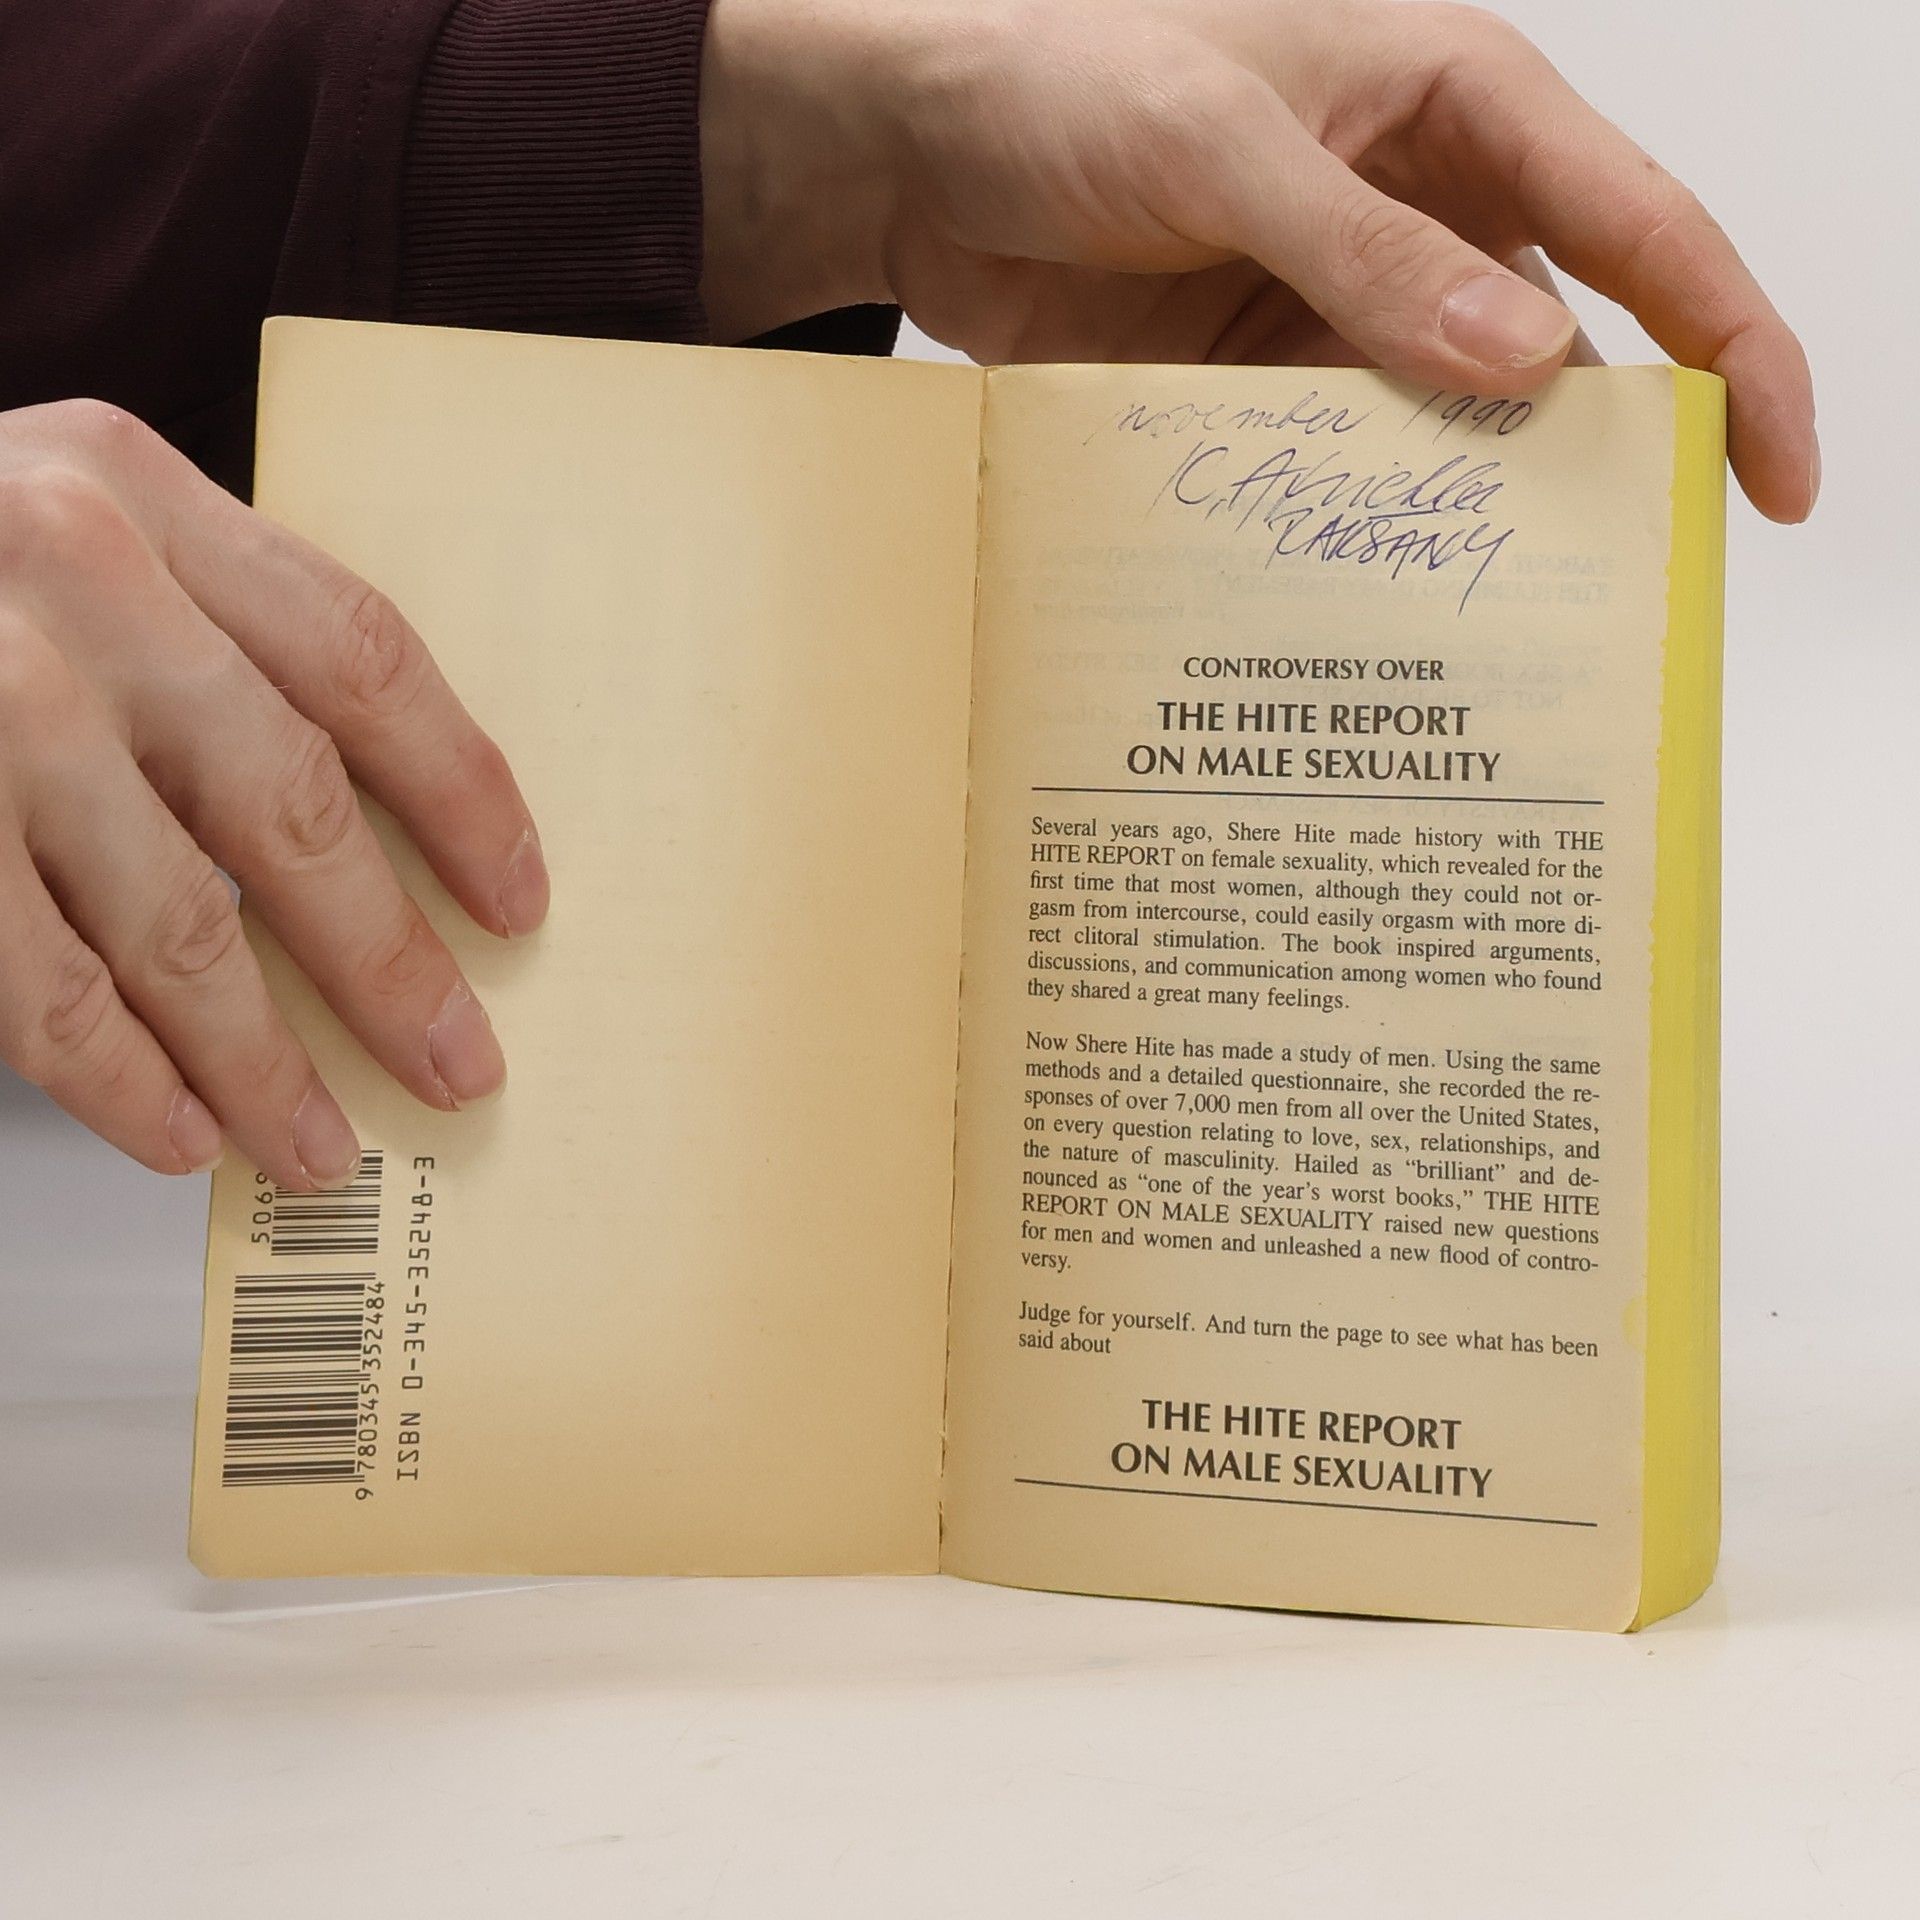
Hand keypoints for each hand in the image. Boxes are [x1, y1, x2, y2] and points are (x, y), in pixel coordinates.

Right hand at [0, 401, 548, 1186]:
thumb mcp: (55, 522)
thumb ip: (192, 624)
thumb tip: (362, 831)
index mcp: (137, 492)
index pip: (362, 657)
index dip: (459, 793)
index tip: (516, 899)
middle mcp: (67, 577)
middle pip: (294, 805)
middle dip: (389, 963)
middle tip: (459, 1063)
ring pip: (173, 918)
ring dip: (259, 1058)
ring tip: (319, 1143)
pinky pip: (37, 981)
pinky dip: (116, 1075)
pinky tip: (176, 1129)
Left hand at [701, 0, 1815, 520]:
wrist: (915, 158)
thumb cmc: (1062, 81)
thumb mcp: (1220, 145)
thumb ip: (1365, 253)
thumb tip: (1525, 361)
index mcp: (1457, 112)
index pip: (1642, 229)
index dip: (1734, 349)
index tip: (1775, 477)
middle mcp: (1422, 220)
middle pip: (1557, 358)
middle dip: (1593, 473)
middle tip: (1615, 607)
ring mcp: (1341, 316)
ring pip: (1444, 438)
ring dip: (1452, 524)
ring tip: (1473, 636)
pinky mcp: (1261, 388)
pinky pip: (1334, 474)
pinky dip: (1342, 536)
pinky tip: (1346, 605)